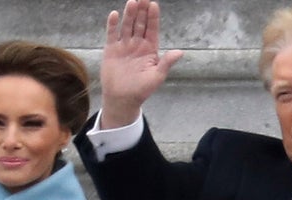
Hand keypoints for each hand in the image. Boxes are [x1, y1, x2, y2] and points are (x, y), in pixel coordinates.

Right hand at [100, 0, 184, 127]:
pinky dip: (112, 24)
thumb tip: (180, 52)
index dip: (153, 17)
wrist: (122, 98)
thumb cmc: (142, 89)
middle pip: (140, 24)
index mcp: (150, 49)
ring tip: (132, 2)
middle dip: (142, 11)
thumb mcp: (157, 76)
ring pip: (127, 26)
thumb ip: (167, 62)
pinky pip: (112, 34)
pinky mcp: (111, 49)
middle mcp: (137, 44)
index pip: (152, 29)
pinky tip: (114, 14)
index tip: (154, 4)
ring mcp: (124, 45)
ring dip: (129, 14)